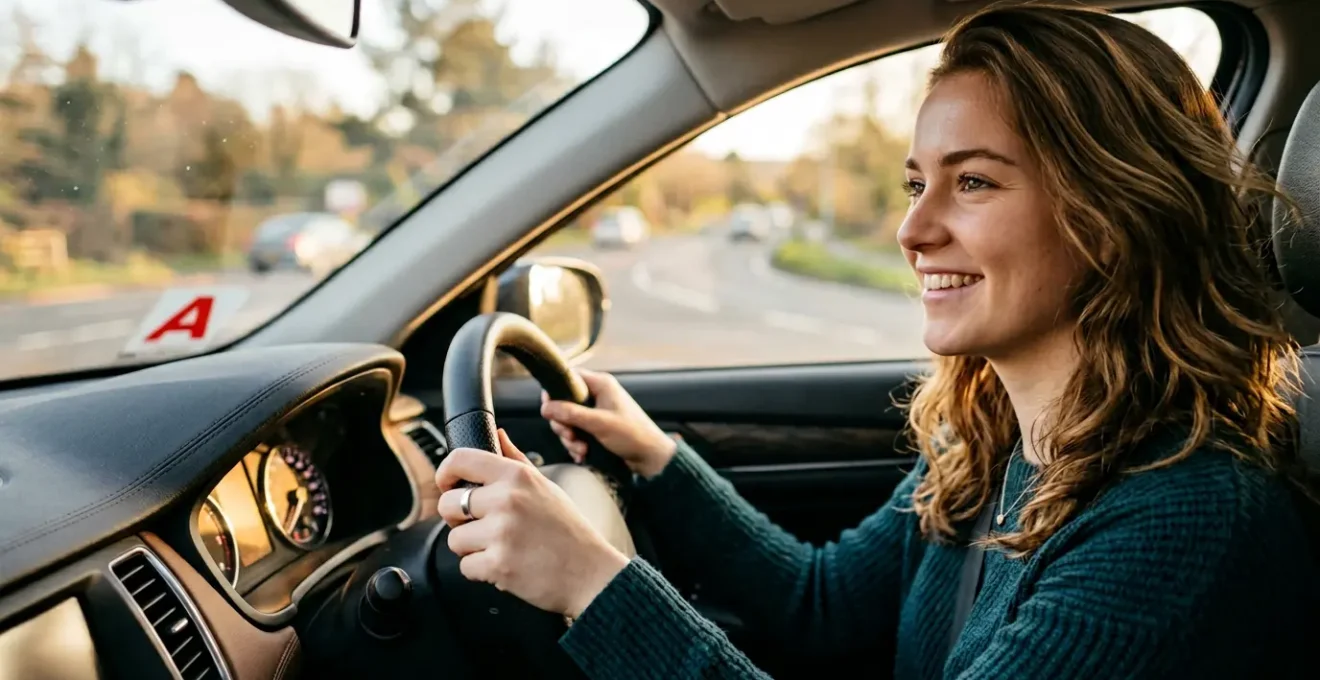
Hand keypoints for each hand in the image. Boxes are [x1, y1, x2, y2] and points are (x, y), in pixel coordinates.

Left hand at [435, 429, 630, 618]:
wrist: (592, 573)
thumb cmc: (568, 531)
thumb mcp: (546, 485)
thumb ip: (516, 459)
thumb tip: (498, 434)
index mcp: (517, 476)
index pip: (460, 459)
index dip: (445, 473)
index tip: (448, 485)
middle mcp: (507, 499)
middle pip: (447, 504)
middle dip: (458, 520)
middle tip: (483, 527)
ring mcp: (502, 533)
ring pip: (454, 539)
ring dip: (472, 548)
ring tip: (502, 548)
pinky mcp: (498, 565)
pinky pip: (465, 567)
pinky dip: (481, 571)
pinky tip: (506, 565)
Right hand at [540, 368, 676, 477]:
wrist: (651, 458)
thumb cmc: (632, 435)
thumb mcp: (599, 423)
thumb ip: (571, 414)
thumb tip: (545, 407)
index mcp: (601, 384)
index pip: (568, 377)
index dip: (555, 392)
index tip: (549, 410)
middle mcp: (597, 395)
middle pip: (564, 403)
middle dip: (563, 423)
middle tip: (570, 436)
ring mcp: (596, 413)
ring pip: (568, 421)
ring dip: (570, 438)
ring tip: (582, 450)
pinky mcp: (596, 429)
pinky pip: (576, 433)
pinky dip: (576, 445)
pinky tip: (583, 455)